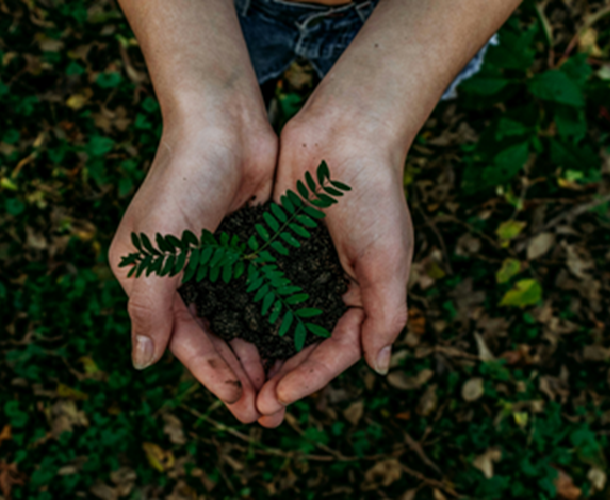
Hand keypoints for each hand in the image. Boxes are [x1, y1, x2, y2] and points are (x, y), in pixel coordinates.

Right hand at [109, 113, 276, 422]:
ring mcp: (216, 262)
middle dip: (239, 376)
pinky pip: (260, 296)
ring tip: (283, 391)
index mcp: (149, 278)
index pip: (183, 340)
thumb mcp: (156, 249)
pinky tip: (294, 345)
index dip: (211, 374)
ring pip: (239, 323)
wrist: (223, 123)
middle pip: (212, 338)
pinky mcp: (247, 248)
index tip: (241, 403)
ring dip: (259, 356)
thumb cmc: (182, 182)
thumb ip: (149, 307)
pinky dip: (273, 322)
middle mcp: (181, 275)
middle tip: (268, 413)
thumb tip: (142, 363)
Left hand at [256, 106, 412, 427]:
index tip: (278, 398)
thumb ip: (385, 314)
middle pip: (303, 347)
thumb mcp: (388, 259)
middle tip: (253, 408)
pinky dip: (243, 315)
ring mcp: (300, 271)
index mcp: (362, 297)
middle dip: (280, 378)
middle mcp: (329, 289)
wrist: (344, 134)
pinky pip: (256, 291)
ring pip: (276, 325)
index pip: (335, 352)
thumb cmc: (374, 196)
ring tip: (235, 384)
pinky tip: (221, 335)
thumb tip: (379, 367)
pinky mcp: (274, 250)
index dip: (309, 379)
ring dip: (258, 355)